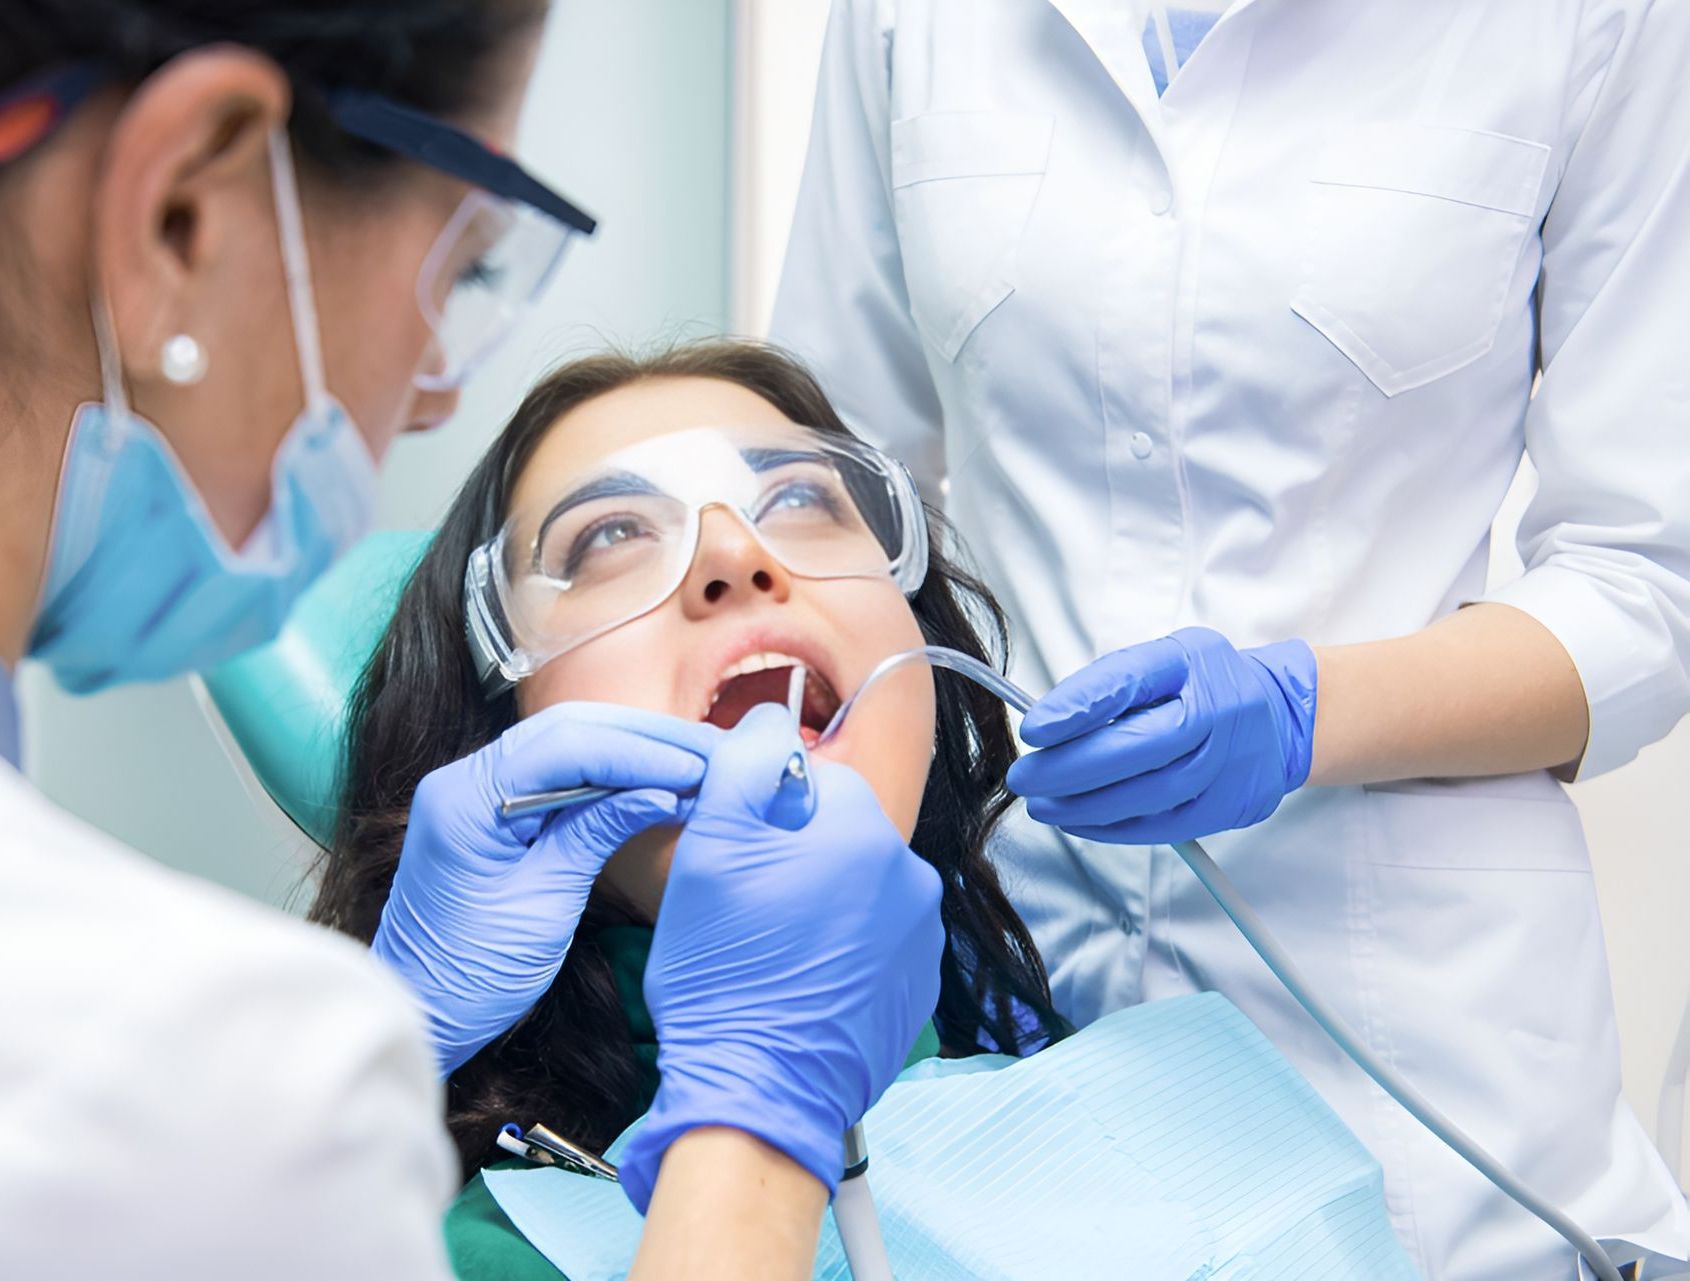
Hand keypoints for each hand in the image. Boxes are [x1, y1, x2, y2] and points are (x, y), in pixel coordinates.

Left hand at [371, 702, 719, 1075]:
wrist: (419, 1011)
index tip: (697, 768)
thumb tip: (664, 790)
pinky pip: (557, 769)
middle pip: (566, 728)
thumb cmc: (472, 976)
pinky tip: (651, 780)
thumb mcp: (545, 906)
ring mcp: (475, 788)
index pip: (566, 746)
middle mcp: (463, 778)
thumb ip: (597, 833)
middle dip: (642, 738)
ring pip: (565, 741)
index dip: (639, 753)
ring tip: (692, 761)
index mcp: (465, 799)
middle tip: (708, 752)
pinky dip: (608, 772)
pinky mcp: (491, 807)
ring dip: (631, 748)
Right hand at [618, 704, 943, 1213]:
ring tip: (769, 951)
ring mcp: (920, 939)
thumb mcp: (711, 850)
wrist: (757, 1094)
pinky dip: (839, 952)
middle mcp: (911, 879)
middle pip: (839, 835)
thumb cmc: (727, 976)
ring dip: (817, 904)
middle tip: (746, 908)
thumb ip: (745, 765)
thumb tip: (771, 719)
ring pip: (856, 888)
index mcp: (867, 833)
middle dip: (794, 858)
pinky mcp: (915, 987)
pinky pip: (873, 942)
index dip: (763, 813)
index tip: (736, 854)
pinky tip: (797, 981)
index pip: (815, 781)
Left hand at [1007, 627, 1316, 843]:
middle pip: (1139, 747)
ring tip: (1042, 805)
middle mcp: (1216, 710)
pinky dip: (1115, 828)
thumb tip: (1049, 727)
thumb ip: (1110, 687)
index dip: (1078, 707)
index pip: (1130, 682)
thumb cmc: (1203, 685)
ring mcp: (1227, 762)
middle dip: (1071, 768)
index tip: (1035, 730)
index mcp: (1191, 662)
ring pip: (1150, 794)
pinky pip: (1165, 825)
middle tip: (1026, 778)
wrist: (1279, 717)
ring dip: (1086, 806)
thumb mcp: (1162, 661)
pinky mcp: (1229, 805)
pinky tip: (1079, 822)